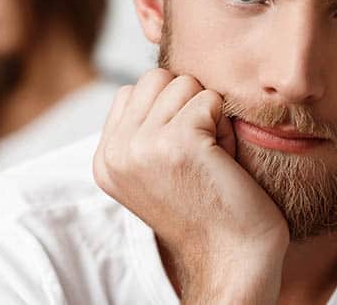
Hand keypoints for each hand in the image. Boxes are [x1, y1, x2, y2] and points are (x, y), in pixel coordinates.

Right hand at [93, 69, 288, 303]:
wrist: (231, 258)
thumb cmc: (206, 209)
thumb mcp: (154, 168)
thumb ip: (142, 128)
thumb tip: (158, 78)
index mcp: (105, 158)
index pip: (134, 91)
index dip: (169, 112)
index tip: (180, 156)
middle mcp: (115, 151)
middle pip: (156, 78)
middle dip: (186, 105)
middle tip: (199, 152)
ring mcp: (142, 145)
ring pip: (184, 83)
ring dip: (208, 115)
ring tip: (211, 158)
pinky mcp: (178, 141)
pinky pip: (210, 99)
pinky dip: (225, 126)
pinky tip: (223, 162)